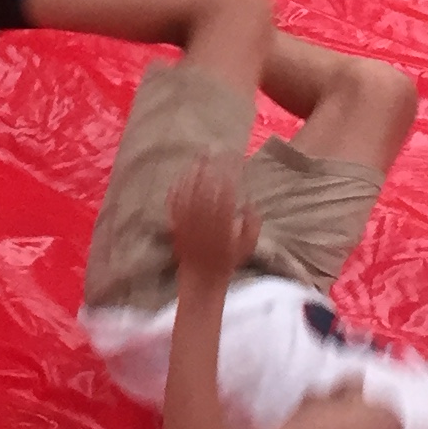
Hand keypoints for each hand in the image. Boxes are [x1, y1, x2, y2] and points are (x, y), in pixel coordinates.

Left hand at [168, 154, 258, 291]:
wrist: (202, 279)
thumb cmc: (227, 262)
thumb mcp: (248, 246)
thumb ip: (252, 224)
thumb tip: (250, 202)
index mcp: (224, 224)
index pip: (228, 191)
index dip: (230, 173)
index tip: (234, 158)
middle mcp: (205, 221)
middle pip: (207, 187)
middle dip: (210, 167)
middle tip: (213, 149)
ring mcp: (188, 223)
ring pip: (190, 192)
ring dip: (193, 173)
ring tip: (197, 157)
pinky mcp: (176, 225)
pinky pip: (175, 205)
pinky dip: (177, 190)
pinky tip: (179, 177)